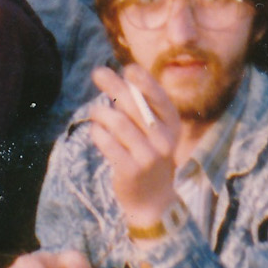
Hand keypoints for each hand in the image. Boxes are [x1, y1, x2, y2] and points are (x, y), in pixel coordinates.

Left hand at [85, 64, 179, 229]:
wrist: (152, 198)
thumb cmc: (148, 153)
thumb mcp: (154, 130)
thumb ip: (140, 107)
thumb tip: (116, 77)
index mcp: (172, 125)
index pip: (160, 98)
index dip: (145, 82)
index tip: (128, 69)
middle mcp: (164, 140)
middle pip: (134, 105)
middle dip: (113, 85)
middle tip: (98, 72)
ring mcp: (148, 157)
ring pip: (117, 123)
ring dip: (101, 112)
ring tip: (95, 111)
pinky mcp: (130, 170)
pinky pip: (107, 143)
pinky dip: (97, 132)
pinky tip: (97, 131)